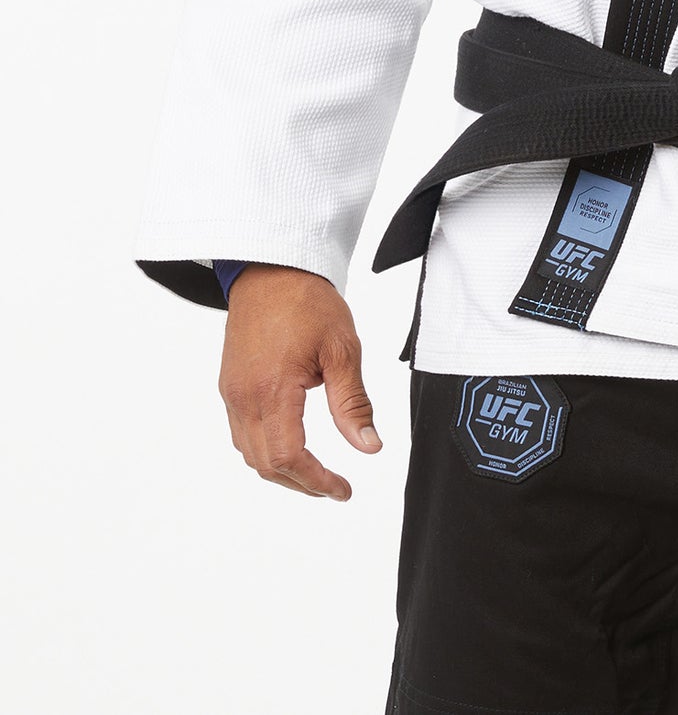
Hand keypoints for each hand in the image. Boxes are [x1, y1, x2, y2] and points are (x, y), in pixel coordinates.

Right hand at [217, 264, 382, 500]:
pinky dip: (265, 450)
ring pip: (249, 453)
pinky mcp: (229, 385)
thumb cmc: (307, 302)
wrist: (271, 268)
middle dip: (301, 484)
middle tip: (335, 487)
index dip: (317, 481)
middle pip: (266, 464)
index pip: (289, 458)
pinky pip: (241, 433)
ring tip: (316, 473)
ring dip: (281, 470)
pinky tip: (290, 444)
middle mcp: (244, 398)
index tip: (343, 489)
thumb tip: (369, 447)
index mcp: (272, 391)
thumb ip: (353, 404)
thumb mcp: (342, 350)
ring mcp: (232, 393)